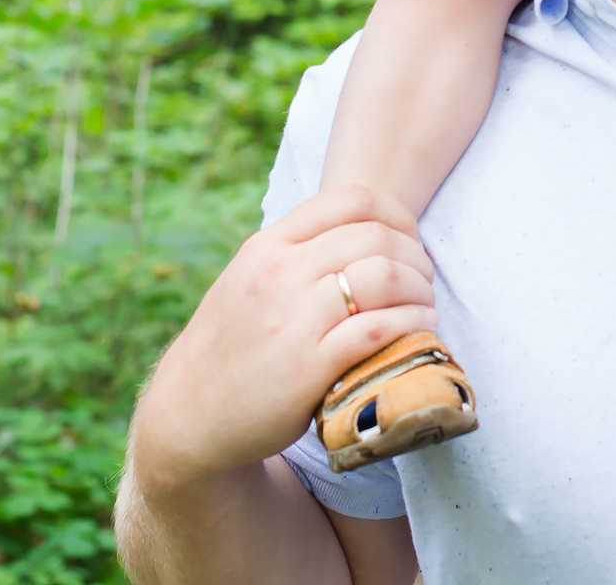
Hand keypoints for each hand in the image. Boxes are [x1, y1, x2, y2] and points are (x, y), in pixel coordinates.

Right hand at [127, 187, 439, 499]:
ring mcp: (293, 320)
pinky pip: (378, 329)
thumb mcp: (249, 280)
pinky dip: (412, 325)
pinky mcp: (309, 367)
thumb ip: (295, 253)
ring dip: (419, 290)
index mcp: (267, 247)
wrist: (190, 415)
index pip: (352, 200)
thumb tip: (363, 231)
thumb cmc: (232, 346)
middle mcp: (279, 274)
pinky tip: (421, 330)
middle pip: (376, 237)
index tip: (410, 239)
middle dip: (415, 256)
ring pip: (383, 277)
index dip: (397, 215)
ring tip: (425, 305)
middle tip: (424, 279)